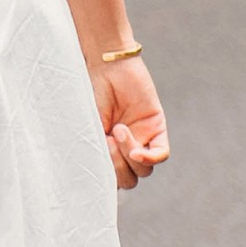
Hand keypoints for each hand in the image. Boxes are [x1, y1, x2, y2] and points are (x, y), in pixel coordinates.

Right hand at [98, 54, 167, 191]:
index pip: (111, 181)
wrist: (106, 65)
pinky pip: (161, 154)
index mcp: (104, 150)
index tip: (94, 164)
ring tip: (117, 130)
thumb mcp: (85, 126)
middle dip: (117, 167)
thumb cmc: (89, 92)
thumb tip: (95, 179)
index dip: (105, 180)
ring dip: (129, 157)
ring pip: (144, 170)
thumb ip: (91, 152)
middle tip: (106, 142)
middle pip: (129, 179)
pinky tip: (137, 149)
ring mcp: (141, 139)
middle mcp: (123, 148)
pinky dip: (150, 157)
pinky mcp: (156, 127)